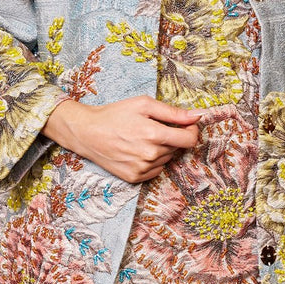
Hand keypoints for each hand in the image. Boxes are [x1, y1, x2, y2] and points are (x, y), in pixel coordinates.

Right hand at [43, 95, 200, 182]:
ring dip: (162, 149)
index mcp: (154, 135)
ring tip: (142, 138)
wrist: (87, 132)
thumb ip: (173, 112)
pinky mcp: (135, 178)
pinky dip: (152, 160)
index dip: (191, 130)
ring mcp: (142, 169)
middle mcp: (150, 155)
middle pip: (177, 148)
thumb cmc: (115, 114)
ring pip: (167, 159)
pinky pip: (156, 170)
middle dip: (172, 137)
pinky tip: (138, 150)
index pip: (190, 139)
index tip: (186, 125)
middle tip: (154, 127)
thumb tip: (198, 116)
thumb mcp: (143, 105)